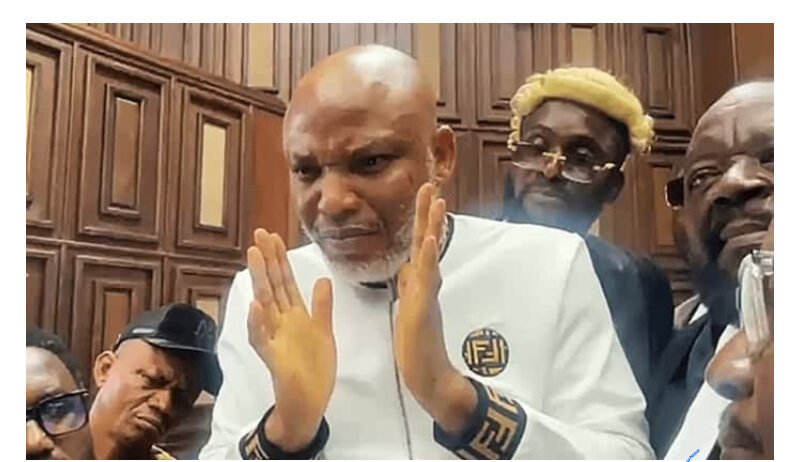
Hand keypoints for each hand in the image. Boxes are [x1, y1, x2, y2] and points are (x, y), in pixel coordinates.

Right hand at [246, 230, 336, 451]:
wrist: (309, 402)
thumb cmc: (314, 369)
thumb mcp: (323, 332)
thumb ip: (322, 306)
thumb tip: (322, 278)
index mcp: (295, 315)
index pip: (286, 281)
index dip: (280, 259)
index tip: (273, 236)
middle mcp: (281, 322)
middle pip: (273, 286)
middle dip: (267, 260)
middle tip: (259, 234)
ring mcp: (275, 338)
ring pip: (264, 305)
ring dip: (259, 281)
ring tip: (253, 256)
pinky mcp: (273, 357)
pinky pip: (261, 338)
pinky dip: (257, 323)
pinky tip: (255, 305)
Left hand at [394, 183, 476, 433]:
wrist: (428, 375)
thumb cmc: (418, 346)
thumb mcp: (410, 308)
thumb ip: (413, 286)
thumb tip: (409, 266)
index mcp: (419, 283)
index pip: (420, 245)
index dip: (422, 221)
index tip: (426, 197)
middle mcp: (426, 283)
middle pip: (426, 241)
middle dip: (428, 213)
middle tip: (431, 185)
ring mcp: (426, 293)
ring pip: (429, 253)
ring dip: (432, 225)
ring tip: (436, 201)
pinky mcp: (423, 306)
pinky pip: (426, 277)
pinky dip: (429, 256)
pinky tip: (431, 237)